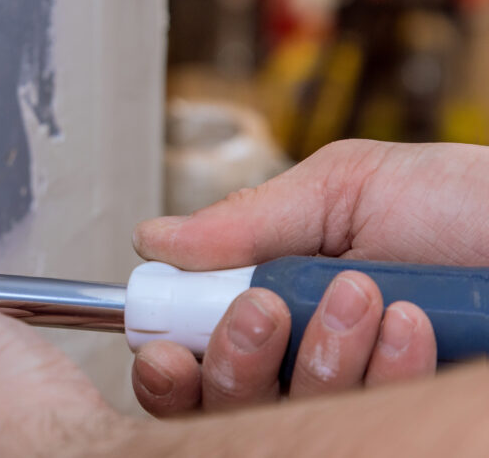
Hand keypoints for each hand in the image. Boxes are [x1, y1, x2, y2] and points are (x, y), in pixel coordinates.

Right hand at [130, 140, 488, 414]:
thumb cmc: (473, 207)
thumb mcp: (349, 188)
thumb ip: (250, 219)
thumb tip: (156, 238)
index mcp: (278, 298)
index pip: (191, 351)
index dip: (167, 359)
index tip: (165, 345)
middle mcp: (307, 358)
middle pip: (219, 400)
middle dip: (234, 355)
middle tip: (269, 308)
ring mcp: (358, 402)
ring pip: (283, 418)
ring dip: (319, 352)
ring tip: (370, 294)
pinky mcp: (401, 422)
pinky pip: (356, 425)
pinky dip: (381, 373)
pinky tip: (416, 332)